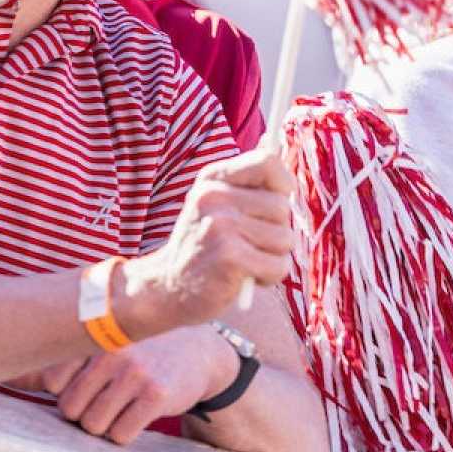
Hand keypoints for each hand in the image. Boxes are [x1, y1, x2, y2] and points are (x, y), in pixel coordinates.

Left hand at [43, 327, 235, 445]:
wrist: (202, 353)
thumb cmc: (141, 351)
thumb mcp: (105, 344)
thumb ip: (61, 359)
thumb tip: (5, 373)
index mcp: (95, 334)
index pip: (52, 382)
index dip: (70, 391)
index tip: (91, 382)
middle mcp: (113, 350)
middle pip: (71, 409)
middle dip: (86, 412)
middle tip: (110, 397)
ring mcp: (136, 372)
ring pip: (93, 425)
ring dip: (106, 425)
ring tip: (124, 404)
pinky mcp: (156, 394)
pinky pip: (120, 434)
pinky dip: (126, 433)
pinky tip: (139, 413)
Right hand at [121, 152, 295, 332]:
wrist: (166, 289)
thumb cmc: (204, 247)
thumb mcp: (216, 205)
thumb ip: (249, 186)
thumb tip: (282, 164)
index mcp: (212, 178)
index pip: (268, 162)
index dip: (283, 184)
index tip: (273, 206)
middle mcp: (214, 196)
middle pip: (283, 206)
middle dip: (276, 231)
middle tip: (248, 245)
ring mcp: (220, 225)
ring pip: (286, 237)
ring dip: (274, 257)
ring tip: (245, 261)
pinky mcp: (229, 257)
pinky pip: (279, 265)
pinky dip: (270, 276)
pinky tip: (245, 277)